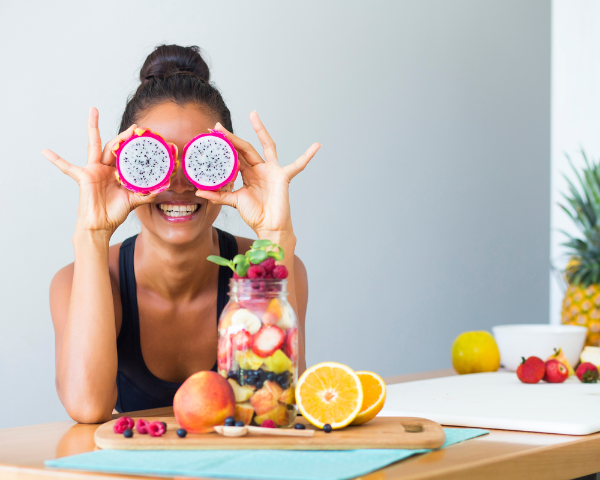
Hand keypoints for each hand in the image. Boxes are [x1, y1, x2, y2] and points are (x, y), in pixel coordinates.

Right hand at [42, 108, 157, 236]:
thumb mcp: (134, 201)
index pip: (126, 155)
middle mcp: (106, 168)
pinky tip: (45, 151)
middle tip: (135, 126)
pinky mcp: (83, 177)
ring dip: (93, 128)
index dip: (134, 147)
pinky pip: (67, 167)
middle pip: (114, 146)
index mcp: (117, 173)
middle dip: (123, 135)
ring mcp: (94, 170)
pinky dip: (56, 160)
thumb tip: (165, 186)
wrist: (101, 226)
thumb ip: (147, 193)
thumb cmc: (114, 213)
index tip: (145, 137)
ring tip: (93, 111)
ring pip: (94, 145)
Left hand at [195, 112, 319, 236]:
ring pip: (265, 146)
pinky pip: (298, 165)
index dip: (224, 145)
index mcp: (249, 173)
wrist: (269, 226)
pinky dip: (308, 156)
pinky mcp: (283, 176)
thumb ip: (218, 196)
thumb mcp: (234, 202)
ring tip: (253, 115)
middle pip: (245, 147)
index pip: (234, 155)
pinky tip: (317, 146)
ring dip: (260, 130)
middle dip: (231, 137)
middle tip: (217, 126)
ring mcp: (272, 171)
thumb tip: (198, 192)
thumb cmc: (256, 215)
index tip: (210, 135)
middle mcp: (260, 169)